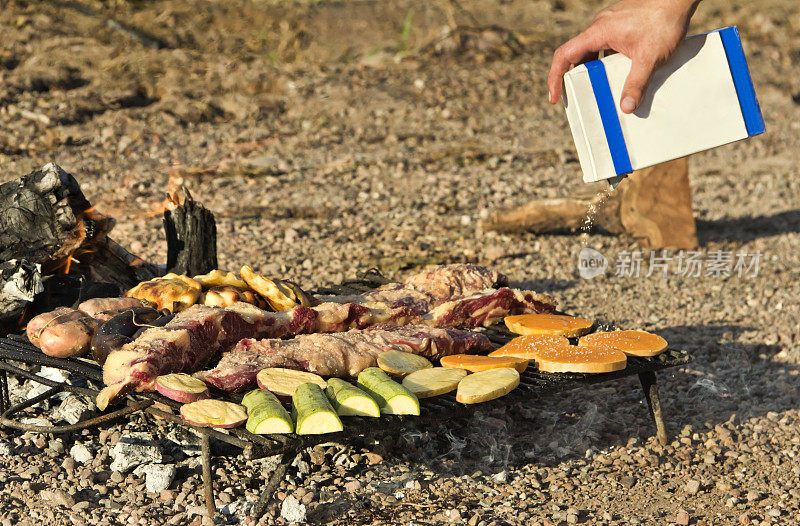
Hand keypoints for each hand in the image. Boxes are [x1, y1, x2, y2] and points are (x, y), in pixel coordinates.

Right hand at [547, 0, 700, 112]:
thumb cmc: (664, 21)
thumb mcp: (649, 57)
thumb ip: (636, 83)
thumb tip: (626, 108)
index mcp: (598, 32)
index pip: (565, 55)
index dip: (555, 77)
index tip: (555, 96)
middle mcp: (599, 26)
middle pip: (576, 54)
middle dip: (573, 77)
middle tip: (576, 97)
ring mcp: (610, 23)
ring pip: (592, 49)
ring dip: (592, 69)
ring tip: (598, 87)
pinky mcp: (621, 23)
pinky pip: (605, 44)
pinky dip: (605, 60)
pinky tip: (619, 71)